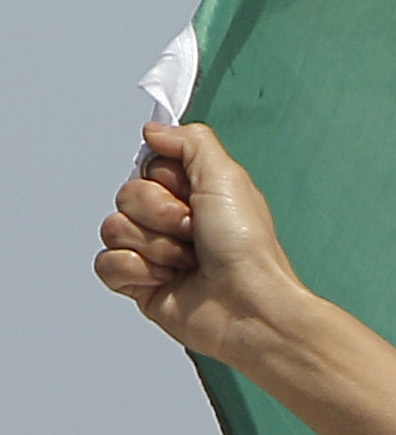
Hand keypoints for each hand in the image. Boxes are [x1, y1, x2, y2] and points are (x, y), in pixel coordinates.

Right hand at [96, 122, 309, 362]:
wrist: (249, 305)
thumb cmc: (247, 247)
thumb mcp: (227, 176)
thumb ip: (191, 141)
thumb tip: (155, 129)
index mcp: (194, 194)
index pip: (146, 168)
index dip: (165, 181)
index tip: (193, 195)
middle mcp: (173, 221)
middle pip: (126, 196)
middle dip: (161, 214)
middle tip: (195, 231)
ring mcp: (155, 253)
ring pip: (114, 228)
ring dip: (155, 244)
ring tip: (189, 260)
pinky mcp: (140, 284)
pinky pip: (106, 263)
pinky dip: (136, 270)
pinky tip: (168, 279)